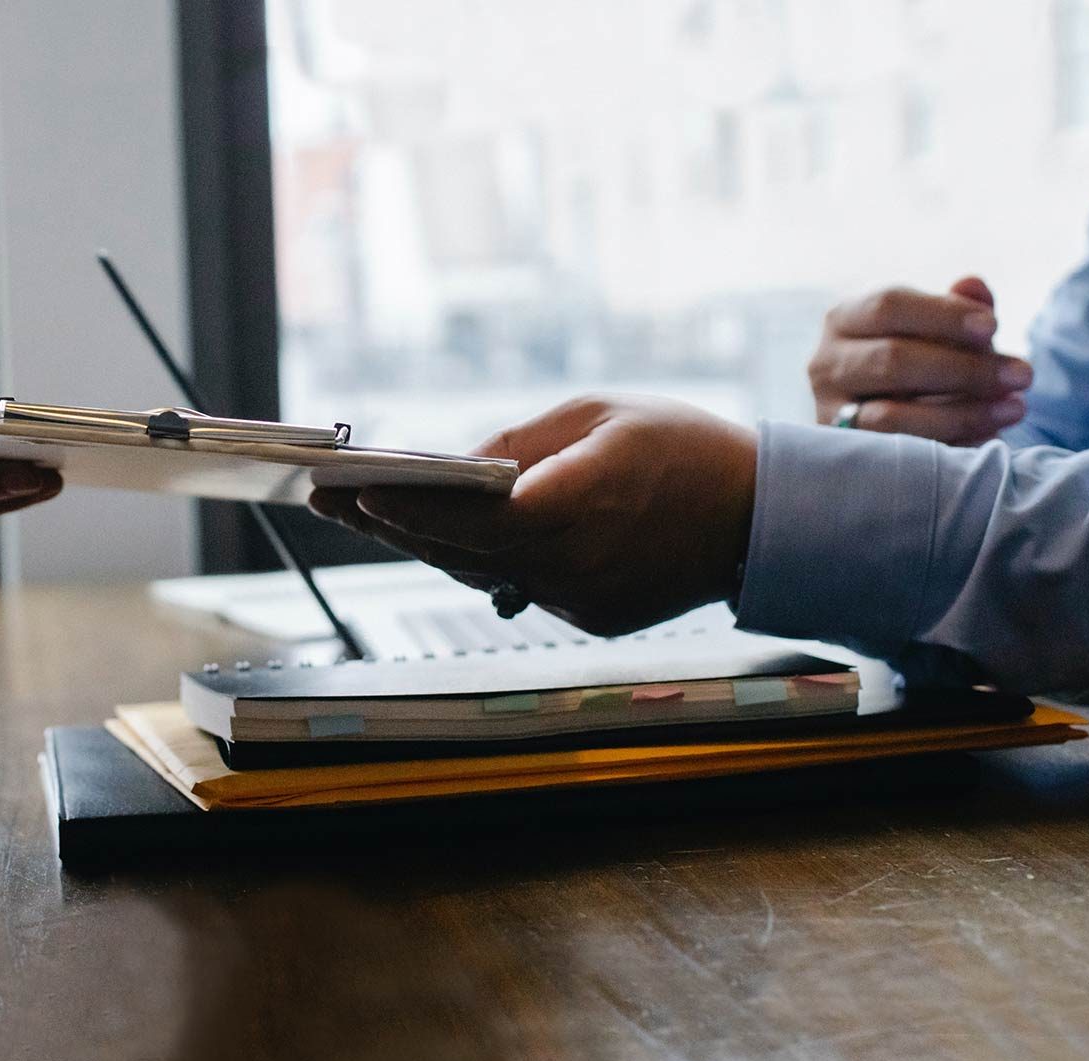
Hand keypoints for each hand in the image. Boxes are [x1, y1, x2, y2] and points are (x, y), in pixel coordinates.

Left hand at [309, 395, 755, 635]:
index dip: (404, 506)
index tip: (349, 489)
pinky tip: (433, 537)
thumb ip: (520, 441)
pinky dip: (477, 561)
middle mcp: (572, 563)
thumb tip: (454, 463)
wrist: (760, 516)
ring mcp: (579, 600)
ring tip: (362, 514)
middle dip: (388, 524)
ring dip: (421, 545)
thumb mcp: (598, 414)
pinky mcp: (589, 617)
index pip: (469, 515)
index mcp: (577, 505)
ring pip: (478, 573)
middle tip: (328, 499)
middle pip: (457, 551)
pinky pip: (516, 586)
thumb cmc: (683, 448)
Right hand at [809, 277, 1034, 444]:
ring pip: (891, 415)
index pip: (889, 306)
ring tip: (1015, 408)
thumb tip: (973, 285)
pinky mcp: (847, 455)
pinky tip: (989, 435)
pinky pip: (898, 453)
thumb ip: (957, 308)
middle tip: (1023, 375)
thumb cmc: (921, 364)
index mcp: (845, 320)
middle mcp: (825, 364)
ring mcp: (830, 413)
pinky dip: (947, 444)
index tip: (995, 327)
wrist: (893, 419)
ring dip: (962, 413)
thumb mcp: (941, 332)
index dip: (943, 315)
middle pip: (892, 360)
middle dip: (965, 369)